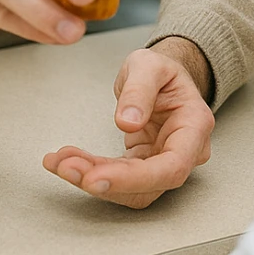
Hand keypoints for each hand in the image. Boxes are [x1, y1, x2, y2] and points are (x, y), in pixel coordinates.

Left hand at [43, 41, 214, 209]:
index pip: (170, 167)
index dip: (133, 179)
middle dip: (105, 182)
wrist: (159, 77)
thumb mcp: (149, 65)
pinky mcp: (142, 166)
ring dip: (92, 179)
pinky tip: (65, 161)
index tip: (96, 177)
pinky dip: (89, 171)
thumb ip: (140, 90)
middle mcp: (185, 152)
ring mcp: (164, 162)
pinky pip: (117, 178)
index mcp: (194, 126)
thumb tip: (128, 122)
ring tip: (59, 162)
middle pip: (148, 186)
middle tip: (67, 167)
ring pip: (130, 189)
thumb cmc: (161, 70)